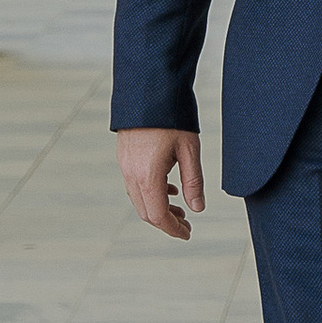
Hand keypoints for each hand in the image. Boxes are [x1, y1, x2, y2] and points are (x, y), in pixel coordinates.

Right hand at [119, 126, 205, 241]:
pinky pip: (134, 184)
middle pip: (146, 212)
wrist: (148, 88)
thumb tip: (197, 209)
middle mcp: (131, 173)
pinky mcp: (124, 156)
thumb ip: (193, 182)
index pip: (158, 216)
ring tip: (180, 209)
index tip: (187, 234)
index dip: (173, 229)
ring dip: (158, 208)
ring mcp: (124, 165)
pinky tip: (168, 188)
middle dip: (166, 222)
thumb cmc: (173, 116)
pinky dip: (150, 193)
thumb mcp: (190, 150)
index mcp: (148, 175)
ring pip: (138, 199)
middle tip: (187, 224)